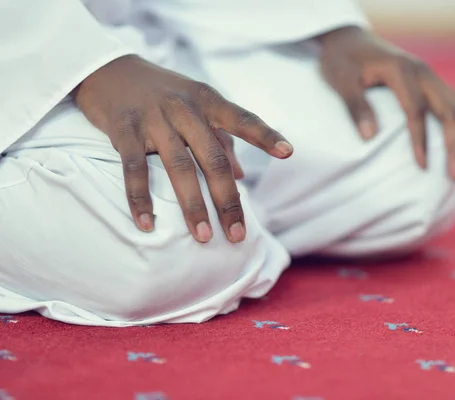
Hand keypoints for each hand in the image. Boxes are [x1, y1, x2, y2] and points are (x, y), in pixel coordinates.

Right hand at [74, 55, 292, 242]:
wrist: (110, 70)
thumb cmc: (164, 93)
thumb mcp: (197, 106)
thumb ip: (221, 139)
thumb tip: (243, 175)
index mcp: (208, 101)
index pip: (242, 119)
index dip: (265, 136)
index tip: (288, 152)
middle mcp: (185, 108)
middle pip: (214, 158)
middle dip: (228, 199)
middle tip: (238, 234)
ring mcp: (154, 118)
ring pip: (179, 167)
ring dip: (193, 205)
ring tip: (204, 236)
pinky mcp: (124, 129)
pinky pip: (134, 168)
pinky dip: (140, 199)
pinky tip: (148, 224)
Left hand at [319, 27, 454, 180]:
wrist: (348, 39)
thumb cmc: (341, 62)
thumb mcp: (340, 81)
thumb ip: (355, 106)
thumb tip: (369, 137)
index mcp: (401, 71)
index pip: (416, 110)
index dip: (421, 140)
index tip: (422, 167)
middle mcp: (422, 71)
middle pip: (449, 110)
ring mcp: (430, 75)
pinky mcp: (430, 81)